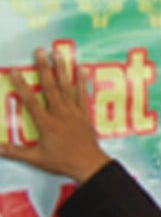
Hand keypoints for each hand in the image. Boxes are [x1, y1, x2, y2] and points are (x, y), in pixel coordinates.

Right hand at [0, 47, 108, 181]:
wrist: (90, 166)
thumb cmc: (62, 163)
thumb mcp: (35, 159)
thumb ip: (14, 152)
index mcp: (47, 124)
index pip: (31, 101)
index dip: (22, 85)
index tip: (15, 70)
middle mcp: (61, 114)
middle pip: (51, 87)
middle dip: (44, 68)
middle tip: (40, 50)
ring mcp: (74, 113)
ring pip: (67, 87)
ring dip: (63, 69)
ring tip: (58, 53)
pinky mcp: (85, 115)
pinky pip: (83, 95)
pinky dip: (82, 82)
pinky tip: (82, 69)